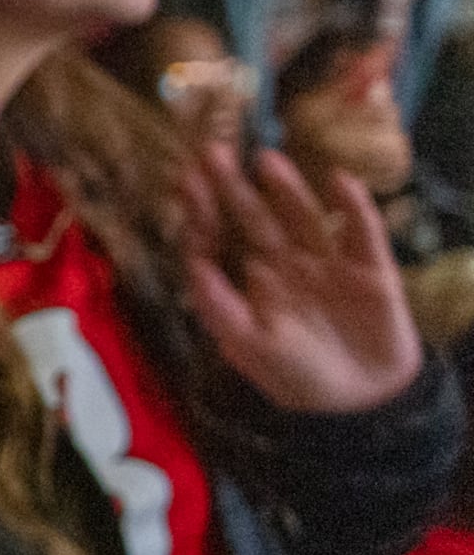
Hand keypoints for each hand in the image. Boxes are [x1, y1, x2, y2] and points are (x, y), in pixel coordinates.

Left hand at [186, 143, 423, 414]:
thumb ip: (218, 304)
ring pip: (302, 216)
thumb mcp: (247, 343)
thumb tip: (190, 262)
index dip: (203, 210)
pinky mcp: (370, 267)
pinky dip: (352, 206)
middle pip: (255, 217)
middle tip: (212, 151)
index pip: (221, 238)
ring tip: (264, 159)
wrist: (357, 403)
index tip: (183, 180)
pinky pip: (360, 230)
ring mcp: (328, 261)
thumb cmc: (295, 375)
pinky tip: (338, 181)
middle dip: (233, 187)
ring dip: (285, 188)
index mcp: (252, 280)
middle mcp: (286, 262)